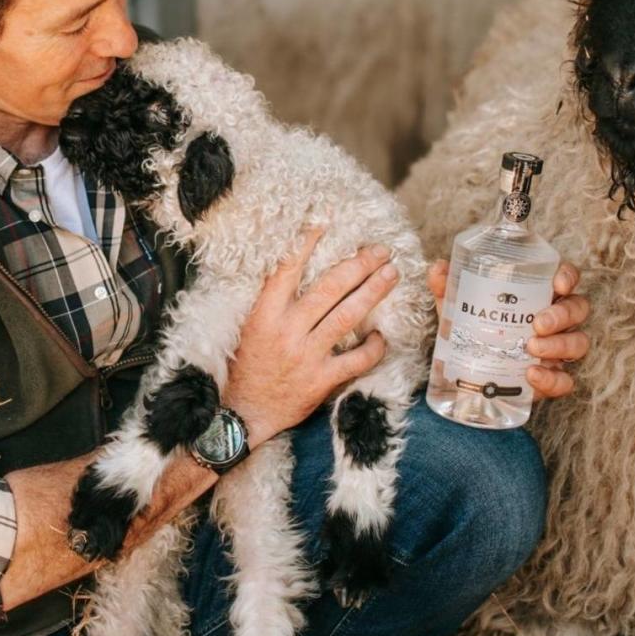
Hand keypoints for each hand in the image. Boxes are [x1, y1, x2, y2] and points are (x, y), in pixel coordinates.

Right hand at [223, 230, 397, 441]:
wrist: (244, 412)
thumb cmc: (246, 366)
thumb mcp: (249, 327)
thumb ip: (271, 303)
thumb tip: (292, 271)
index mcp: (265, 314)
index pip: (287, 271)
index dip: (306, 245)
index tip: (324, 224)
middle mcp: (287, 331)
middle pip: (329, 289)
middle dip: (358, 265)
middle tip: (380, 250)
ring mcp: (307, 355)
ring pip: (347, 316)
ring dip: (372, 292)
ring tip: (390, 274)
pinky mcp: (322, 380)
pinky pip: (357, 360)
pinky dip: (373, 347)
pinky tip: (382, 335)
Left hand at [427, 259, 589, 400]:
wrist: (463, 370)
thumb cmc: (470, 327)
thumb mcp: (456, 306)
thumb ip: (447, 287)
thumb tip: (438, 268)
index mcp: (537, 294)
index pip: (565, 277)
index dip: (568, 276)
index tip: (558, 283)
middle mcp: (554, 319)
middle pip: (577, 308)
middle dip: (562, 314)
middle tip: (537, 324)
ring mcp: (556, 348)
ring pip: (578, 342)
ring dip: (559, 345)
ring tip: (531, 347)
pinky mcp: (551, 377)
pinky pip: (565, 380)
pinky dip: (553, 379)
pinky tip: (532, 375)